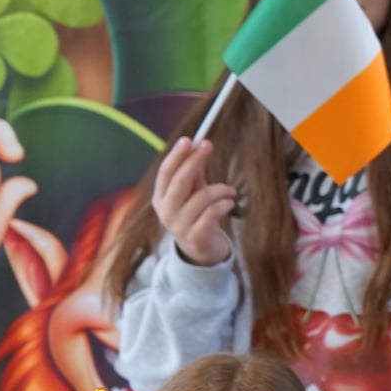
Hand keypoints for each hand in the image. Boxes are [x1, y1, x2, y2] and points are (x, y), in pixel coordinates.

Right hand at [150, 137, 235, 266]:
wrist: (201, 251)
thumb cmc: (196, 216)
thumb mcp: (193, 193)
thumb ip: (194, 174)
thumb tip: (198, 145)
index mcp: (161, 198)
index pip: (165, 173)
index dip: (177, 155)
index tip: (189, 139)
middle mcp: (165, 212)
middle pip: (179, 181)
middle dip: (194, 160)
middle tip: (208, 144)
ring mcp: (179, 226)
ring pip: (201, 197)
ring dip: (220, 189)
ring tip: (230, 191)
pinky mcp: (195, 237)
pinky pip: (211, 214)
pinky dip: (224, 204)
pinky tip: (230, 202)